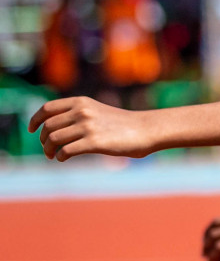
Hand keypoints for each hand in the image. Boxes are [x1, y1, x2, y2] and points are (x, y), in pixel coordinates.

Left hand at [29, 97, 155, 160]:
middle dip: (43, 140)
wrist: (146, 130)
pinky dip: (60, 156)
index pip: (47, 109)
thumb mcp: (97, 110)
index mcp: (81, 102)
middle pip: (48, 127)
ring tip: (53, 156)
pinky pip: (66, 151)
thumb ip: (77, 114)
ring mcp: (88, 126)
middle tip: (47, 149)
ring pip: (53, 139)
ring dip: (49, 150)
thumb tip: (53, 128)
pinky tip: (64, 158)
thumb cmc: (123, 124)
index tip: (33, 130)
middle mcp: (82, 112)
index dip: (35, 120)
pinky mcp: (94, 142)